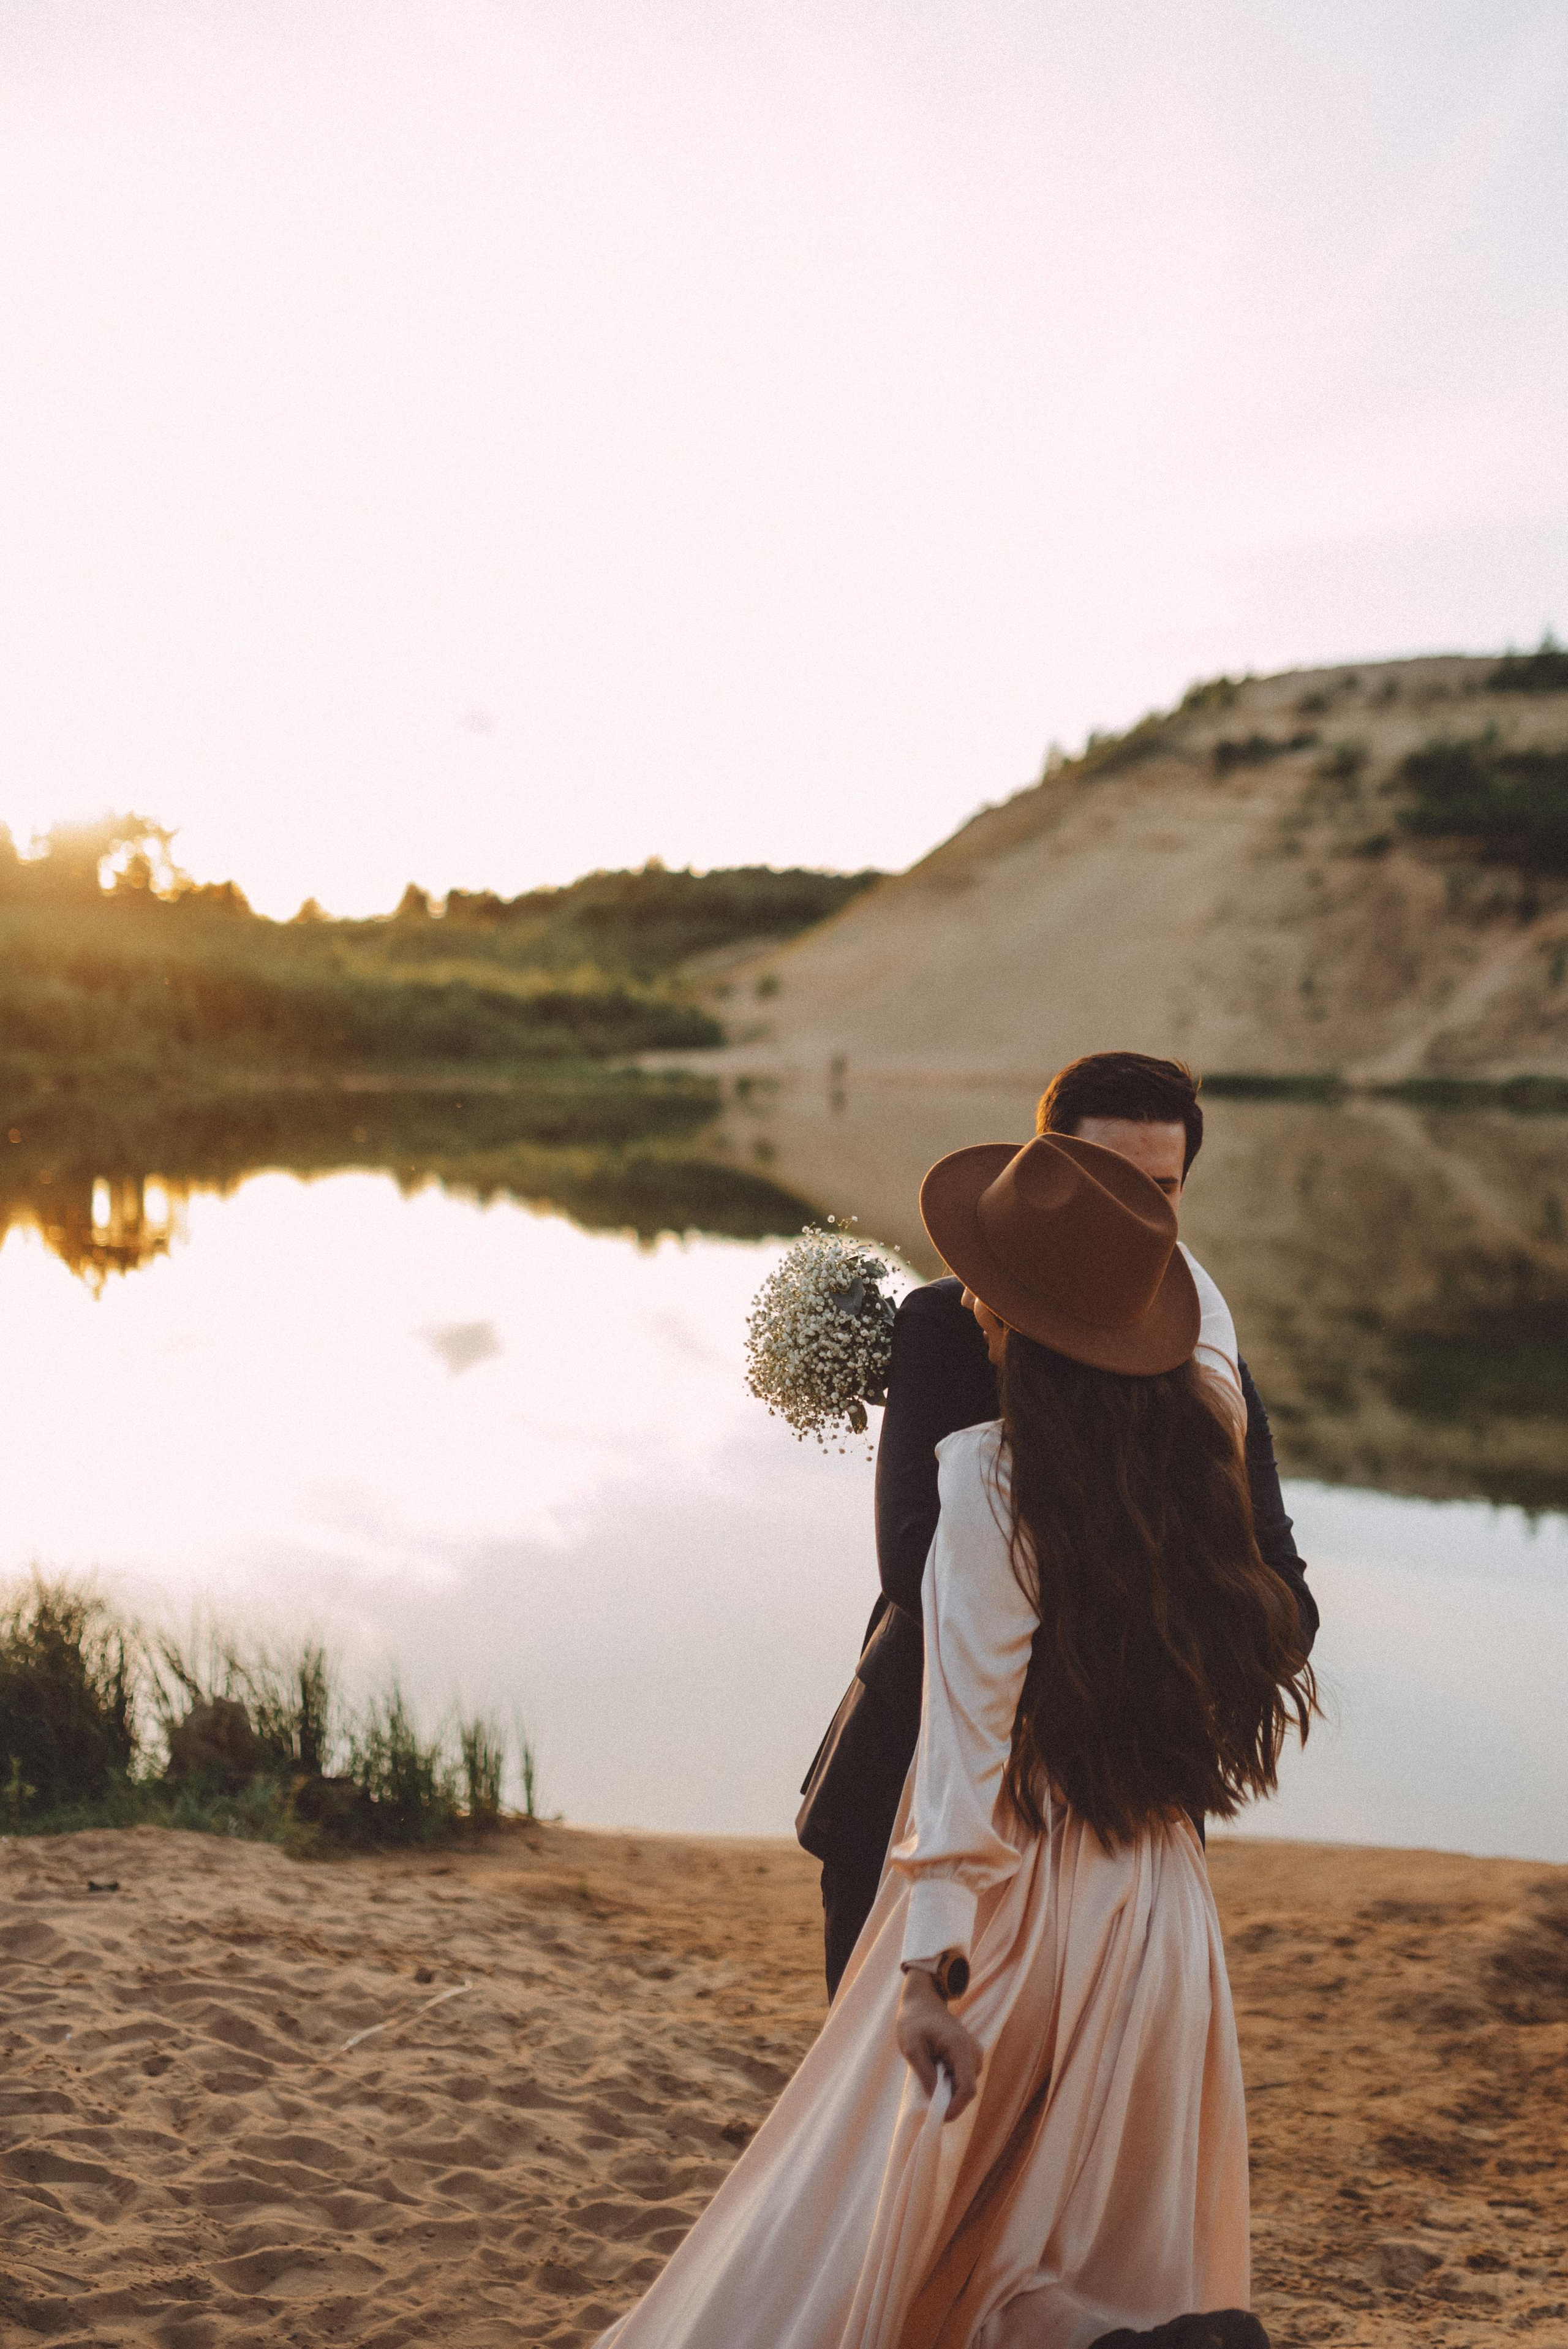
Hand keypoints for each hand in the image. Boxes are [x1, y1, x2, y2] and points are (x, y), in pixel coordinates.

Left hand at [896, 1968, 981, 2120]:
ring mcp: (973, 2052)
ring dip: (949, 2089)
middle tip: (927, 2095)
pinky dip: (950, 2081)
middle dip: (950, 2099)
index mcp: (960, 2047)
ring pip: (966, 2085)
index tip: (938, 2117)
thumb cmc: (914, 2021)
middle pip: (968, 2089)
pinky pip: (963, 2076)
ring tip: (929, 2074)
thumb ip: (925, 2074)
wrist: (922, 2000)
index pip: (967, 2088)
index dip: (956, 2107)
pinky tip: (935, 2070)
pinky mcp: (969, 2054)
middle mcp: (973, 2051)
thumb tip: (936, 2100)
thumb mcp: (911, 2048)